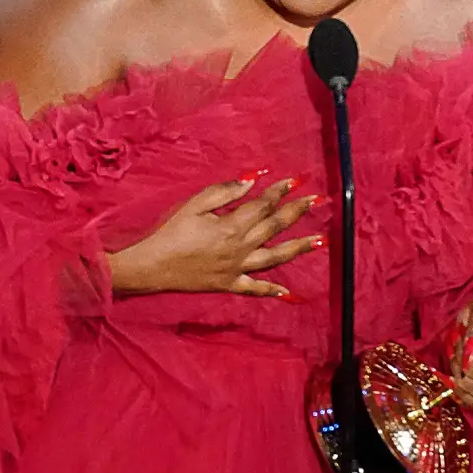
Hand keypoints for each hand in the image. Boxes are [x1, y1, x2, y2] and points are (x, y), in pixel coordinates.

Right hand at [107, 176, 322, 296]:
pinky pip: (253, 288)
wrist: (154, 266)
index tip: (294, 181)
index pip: (262, 206)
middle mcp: (240, 248)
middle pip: (274, 227)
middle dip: (296, 212)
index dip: (278, 192)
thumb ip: (224, 193)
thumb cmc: (171, 232)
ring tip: (319, 241)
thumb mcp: (195, 205)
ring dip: (298, 248)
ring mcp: (237, 269)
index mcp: (232, 227)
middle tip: (315, 201)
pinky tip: (287, 291)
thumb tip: (250, 181)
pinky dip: (270, 291)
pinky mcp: (229, 284)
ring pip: (274, 258)